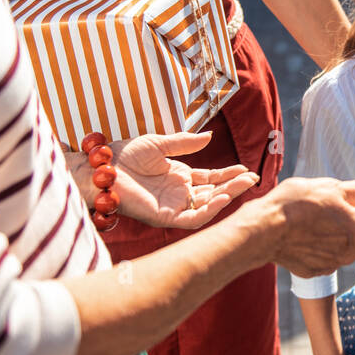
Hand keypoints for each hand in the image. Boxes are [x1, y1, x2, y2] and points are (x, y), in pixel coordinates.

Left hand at [74, 132, 259, 229]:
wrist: (100, 167)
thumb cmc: (124, 154)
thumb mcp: (159, 143)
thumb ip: (185, 143)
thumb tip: (210, 136)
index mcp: (179, 177)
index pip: (211, 178)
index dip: (229, 175)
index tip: (246, 169)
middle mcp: (179, 194)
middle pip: (214, 192)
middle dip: (234, 186)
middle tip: (253, 178)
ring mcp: (173, 206)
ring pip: (207, 206)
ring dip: (227, 197)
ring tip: (244, 185)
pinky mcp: (164, 217)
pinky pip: (192, 218)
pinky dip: (209, 211)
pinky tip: (222, 198)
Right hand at [264, 177, 354, 277]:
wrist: (265, 229)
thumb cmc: (299, 204)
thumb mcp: (332, 188)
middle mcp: (350, 253)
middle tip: (338, 210)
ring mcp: (331, 264)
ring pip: (345, 251)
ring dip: (339, 237)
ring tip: (318, 219)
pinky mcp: (313, 270)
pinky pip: (325, 259)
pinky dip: (321, 247)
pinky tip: (305, 234)